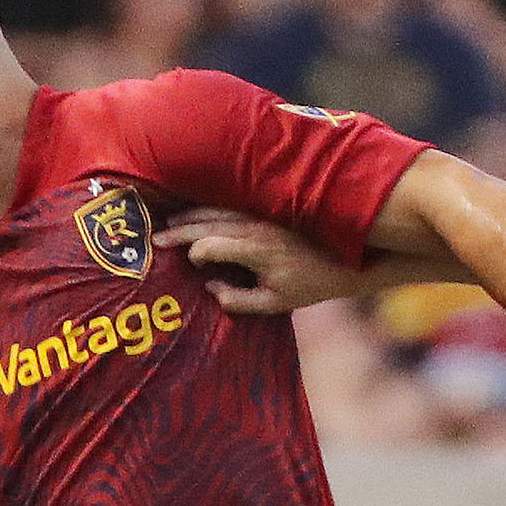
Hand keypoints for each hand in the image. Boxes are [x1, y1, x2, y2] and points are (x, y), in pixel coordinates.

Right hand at [152, 208, 358, 314]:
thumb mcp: (278, 302)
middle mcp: (255, 225)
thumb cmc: (314, 282)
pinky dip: (209, 207)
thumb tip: (210, 288)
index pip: (209, 245)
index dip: (193, 254)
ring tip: (168, 223)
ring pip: (216, 210)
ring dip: (190, 215)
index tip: (188, 264)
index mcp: (255, 249)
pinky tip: (197, 210)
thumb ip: (240, 300)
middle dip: (178, 230)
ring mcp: (261, 212)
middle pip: (206, 223)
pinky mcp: (267, 206)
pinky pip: (230, 203)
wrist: (352, 253)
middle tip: (154, 239)